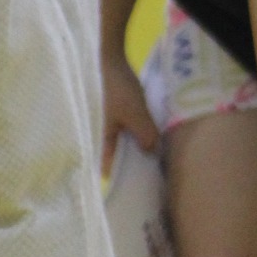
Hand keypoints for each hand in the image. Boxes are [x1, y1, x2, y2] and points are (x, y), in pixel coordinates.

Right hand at [101, 51, 159, 172]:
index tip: (128, 191)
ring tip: (152, 163)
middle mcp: (107, 135)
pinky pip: (131, 134)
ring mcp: (114, 126)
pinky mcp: (122, 118)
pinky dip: (139, 138)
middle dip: (130, 168)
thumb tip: (152, 153)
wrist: (113, 64)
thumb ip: (144, 134)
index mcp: (104, 138)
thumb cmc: (119, 91)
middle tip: (147, 179)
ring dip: (137, 152)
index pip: (107, 165)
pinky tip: (151, 140)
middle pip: (117, 157)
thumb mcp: (135, 114)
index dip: (116, 180)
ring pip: (125, 146)